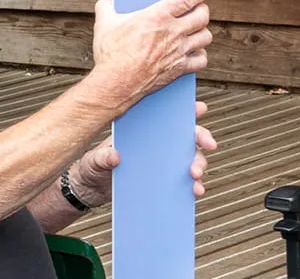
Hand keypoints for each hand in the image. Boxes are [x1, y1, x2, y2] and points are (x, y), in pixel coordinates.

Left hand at [67, 102, 216, 204]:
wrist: (91, 189)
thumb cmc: (92, 166)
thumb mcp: (93, 161)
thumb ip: (103, 158)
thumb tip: (115, 157)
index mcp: (142, 131)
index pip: (167, 116)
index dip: (186, 110)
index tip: (200, 108)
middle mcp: (157, 145)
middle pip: (187, 136)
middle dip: (202, 138)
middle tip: (209, 145)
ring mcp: (162, 163)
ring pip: (190, 159)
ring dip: (199, 165)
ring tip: (195, 176)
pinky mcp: (163, 181)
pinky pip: (183, 182)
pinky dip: (192, 186)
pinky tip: (195, 191)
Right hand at [89, 0, 211, 105]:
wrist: (115, 83)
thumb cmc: (111, 54)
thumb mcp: (104, 24)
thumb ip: (106, 7)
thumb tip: (107, 0)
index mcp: (158, 16)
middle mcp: (174, 32)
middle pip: (203, 15)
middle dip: (202, 10)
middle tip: (197, 9)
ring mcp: (179, 51)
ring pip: (206, 36)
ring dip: (202, 31)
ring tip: (195, 30)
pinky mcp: (180, 69)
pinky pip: (202, 60)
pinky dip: (200, 55)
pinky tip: (193, 52)